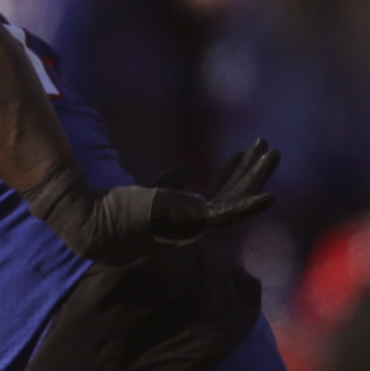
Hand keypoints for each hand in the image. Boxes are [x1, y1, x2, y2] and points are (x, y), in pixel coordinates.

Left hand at [27, 139, 278, 262]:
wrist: (95, 221)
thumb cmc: (116, 210)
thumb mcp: (150, 190)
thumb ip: (170, 181)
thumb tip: (190, 168)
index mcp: (185, 216)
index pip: (220, 194)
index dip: (233, 172)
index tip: (242, 151)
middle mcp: (195, 222)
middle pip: (234, 193)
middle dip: (252, 170)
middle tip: (268, 146)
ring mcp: (196, 223)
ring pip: (237, 198)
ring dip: (258, 176)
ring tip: (274, 152)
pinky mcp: (193, 222)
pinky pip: (230, 215)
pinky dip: (251, 207)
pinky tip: (271, 196)